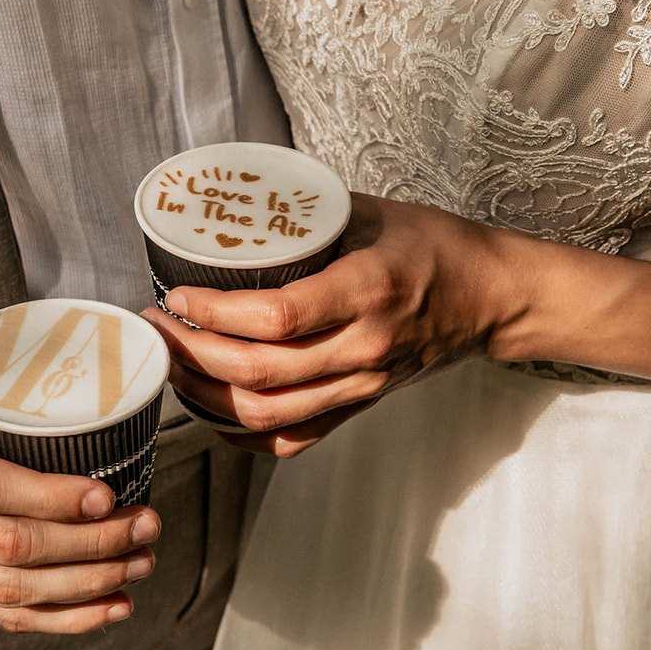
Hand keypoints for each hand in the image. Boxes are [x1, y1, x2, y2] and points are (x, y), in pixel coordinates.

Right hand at [0, 331, 160, 634]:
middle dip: (88, 544)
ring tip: (141, 562)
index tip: (107, 491)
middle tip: (147, 521)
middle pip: (4, 548)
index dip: (49, 498)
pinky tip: (108, 607)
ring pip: (5, 590)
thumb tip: (90, 334)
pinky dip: (59, 618)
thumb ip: (1, 349)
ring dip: (85, 585)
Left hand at [143, 194, 527, 455]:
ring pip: (267, 413)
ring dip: (205, 394)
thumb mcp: (369, 213)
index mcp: (367, 291)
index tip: (177, 296)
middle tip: (158, 327)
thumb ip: (302, 218)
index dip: (214, 313)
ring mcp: (362, 386)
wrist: (491, 297)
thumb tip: (227, 210)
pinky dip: (242, 434)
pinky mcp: (361, 408)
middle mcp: (364, 347)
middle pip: (259, 373)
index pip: (276, 318)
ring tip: (173, 363)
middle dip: (192, 354)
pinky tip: (211, 409)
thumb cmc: (432, 245)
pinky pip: (293, 439)